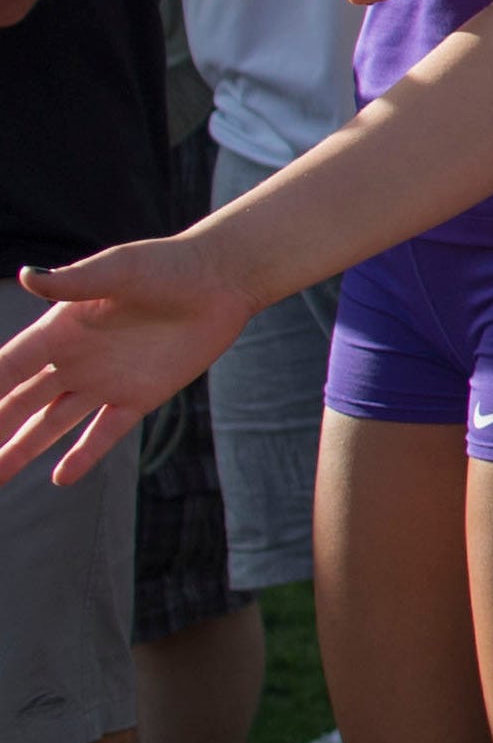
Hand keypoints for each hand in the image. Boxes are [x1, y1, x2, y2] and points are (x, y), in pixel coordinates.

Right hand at [0, 237, 257, 488]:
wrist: (221, 279)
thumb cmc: (167, 265)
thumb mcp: (119, 269)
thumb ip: (74, 281)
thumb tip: (28, 276)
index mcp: (59, 331)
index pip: (6, 368)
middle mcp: (74, 360)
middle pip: (20, 403)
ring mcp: (105, 381)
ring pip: (52, 424)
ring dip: (22, 448)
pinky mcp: (141, 396)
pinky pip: (105, 432)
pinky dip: (84, 454)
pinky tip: (60, 478)